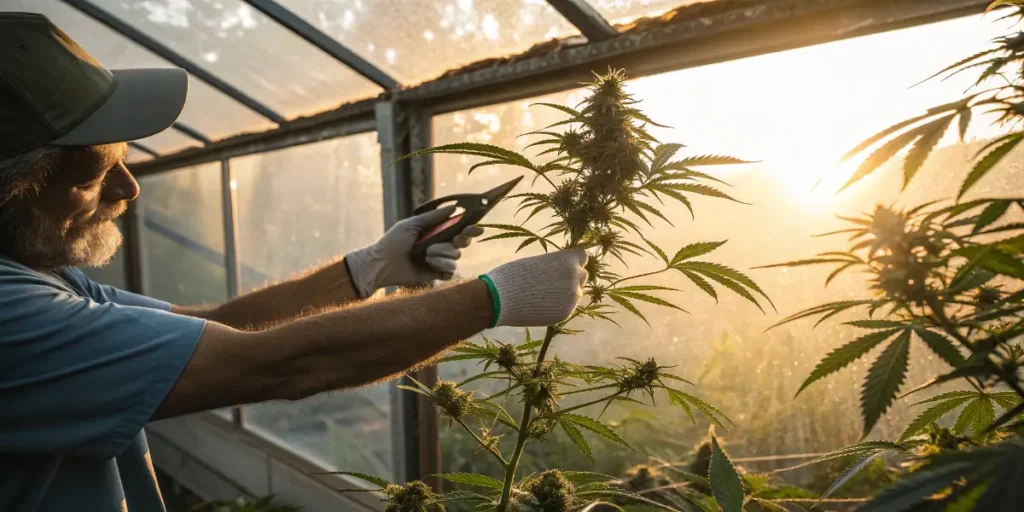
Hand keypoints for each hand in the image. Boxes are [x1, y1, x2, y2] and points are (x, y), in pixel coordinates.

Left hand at [345, 206, 483, 296]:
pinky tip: (429, 265)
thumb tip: (454, 207)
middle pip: (462, 243)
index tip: (477, 227)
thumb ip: (433, 217)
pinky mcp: (436, 274)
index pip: (459, 229)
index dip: (470, 228)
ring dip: (442, 254)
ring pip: (455, 256)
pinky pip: (450, 271)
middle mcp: (440, 246)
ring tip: (425, 254)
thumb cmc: (393, 241)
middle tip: (455, 239)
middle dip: (459, 240)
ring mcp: (439, 260)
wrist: (382, 264)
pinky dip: (441, 267)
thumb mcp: (411, 224)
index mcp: (436, 232)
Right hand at [480, 248, 587, 326]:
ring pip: (576, 293)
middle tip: (553, 282)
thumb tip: (560, 272)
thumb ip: (554, 266)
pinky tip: (541, 305)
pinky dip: (558, 306)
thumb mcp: (537, 262)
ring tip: (543, 295)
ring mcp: (572, 297)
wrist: (501, 299)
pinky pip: (567, 307)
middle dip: (571, 278)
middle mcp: (574, 277)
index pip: (582, 257)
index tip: (562, 266)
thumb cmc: (513, 275)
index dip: (572, 261)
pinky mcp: (565, 313)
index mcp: (567, 260)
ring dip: (565, 293)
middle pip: (582, 275)